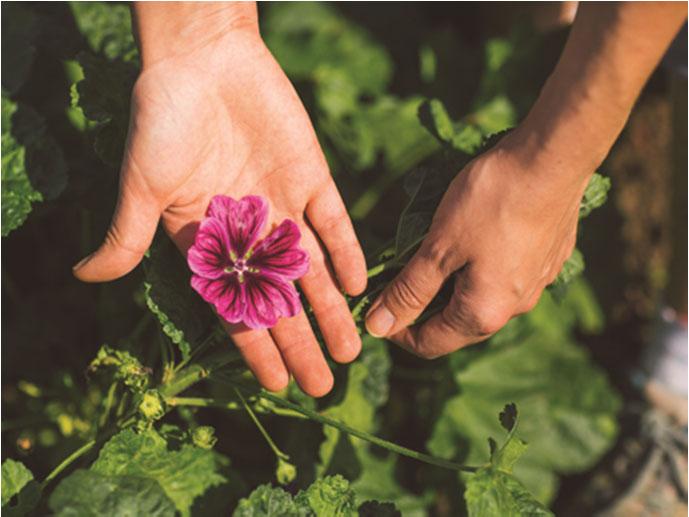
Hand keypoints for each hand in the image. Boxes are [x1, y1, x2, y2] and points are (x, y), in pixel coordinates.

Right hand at [73, 6, 366, 396]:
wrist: (203, 59)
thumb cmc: (163, 120)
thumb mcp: (140, 183)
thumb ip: (126, 235)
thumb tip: (84, 276)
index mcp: (208, 242)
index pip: (236, 308)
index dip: (257, 348)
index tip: (278, 385)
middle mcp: (249, 232)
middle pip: (280, 299)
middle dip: (302, 342)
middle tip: (326, 385)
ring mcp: (282, 206)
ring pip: (312, 270)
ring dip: (332, 309)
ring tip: (351, 351)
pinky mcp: (311, 176)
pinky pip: (333, 222)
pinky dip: (346, 252)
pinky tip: (359, 286)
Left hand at [365, 132, 588, 356]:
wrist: (554, 157)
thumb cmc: (490, 202)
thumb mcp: (438, 247)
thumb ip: (409, 291)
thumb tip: (378, 327)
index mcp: (484, 313)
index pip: (429, 344)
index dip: (395, 330)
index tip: (374, 306)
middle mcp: (515, 308)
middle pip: (456, 325)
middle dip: (422, 306)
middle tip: (396, 275)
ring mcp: (536, 284)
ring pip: (481, 299)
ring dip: (450, 285)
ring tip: (429, 252)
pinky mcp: (547, 258)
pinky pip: (504, 276)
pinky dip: (478, 267)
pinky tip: (469, 238)